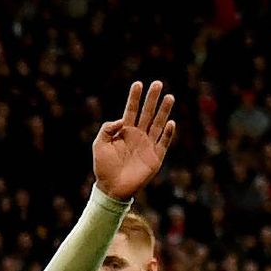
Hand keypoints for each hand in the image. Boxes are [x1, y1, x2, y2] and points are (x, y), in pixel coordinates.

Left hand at [93, 79, 177, 202]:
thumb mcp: (99, 144)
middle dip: (152, 99)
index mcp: (124, 131)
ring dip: (164, 111)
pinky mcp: (156, 157)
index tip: (138, 83)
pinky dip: (168, 133)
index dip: (134, 97)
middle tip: (158, 83)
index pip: (131, 110)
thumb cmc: (103, 166)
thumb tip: (122, 120)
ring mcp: (148, 145)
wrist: (112, 187)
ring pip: (158, 124)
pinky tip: (170, 122)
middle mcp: (138, 135)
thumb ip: (107, 129)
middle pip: (147, 113)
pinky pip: (163, 142)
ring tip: (169, 97)